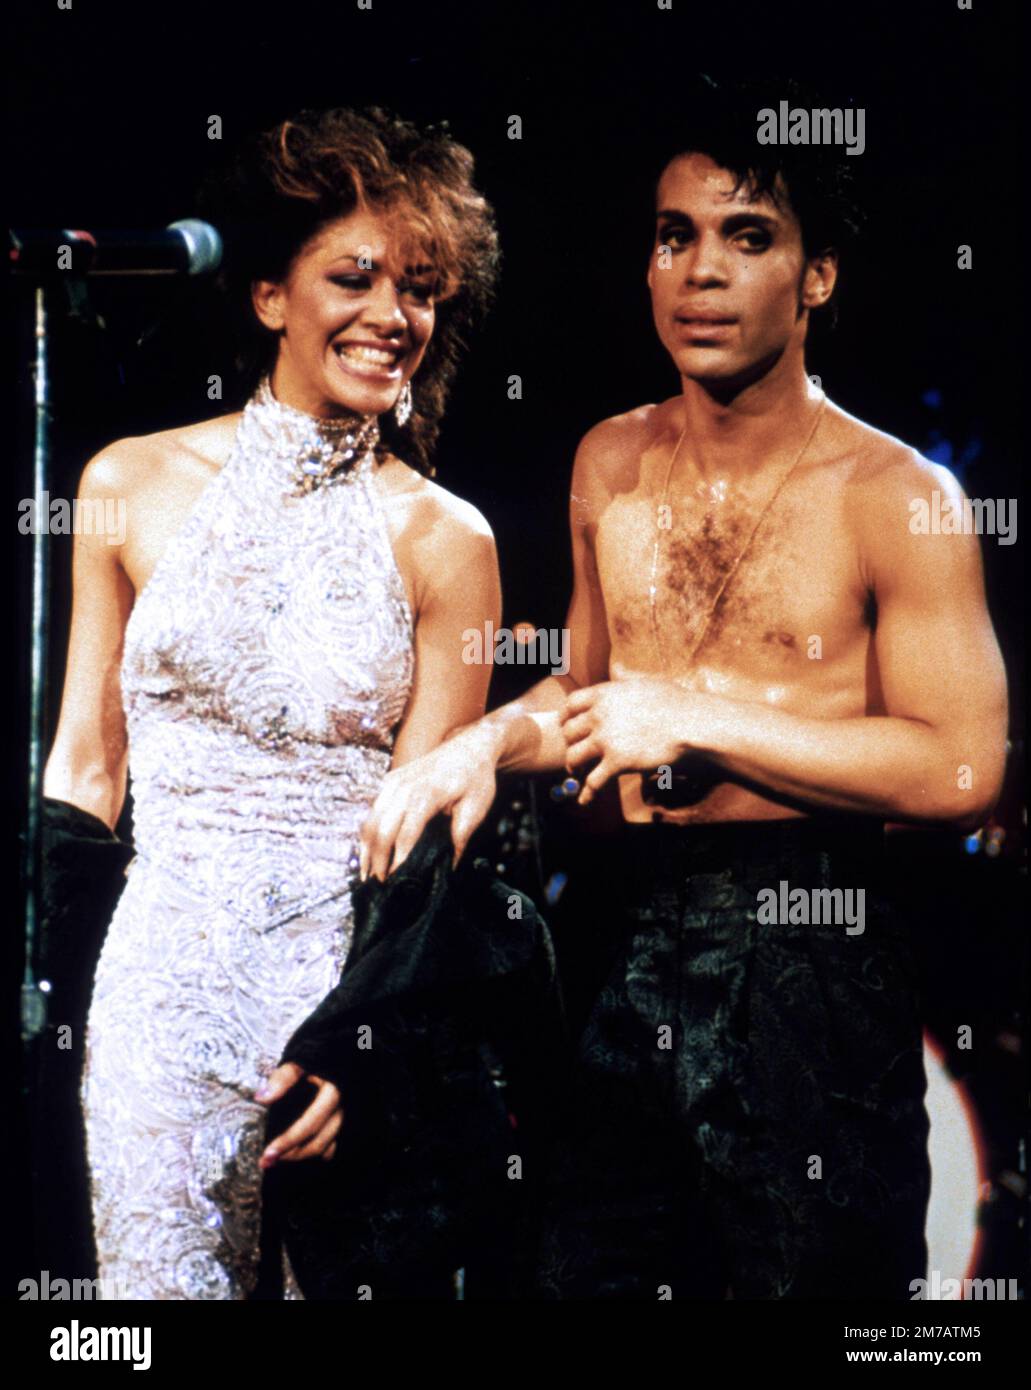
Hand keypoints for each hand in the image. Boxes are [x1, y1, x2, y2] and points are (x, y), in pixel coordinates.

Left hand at [255, 1062, 341, 1168]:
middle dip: (290, 1154)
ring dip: (299, 1157)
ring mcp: (342, 1116)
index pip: (309, 1124)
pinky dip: (314, 1152)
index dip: (288, 1141)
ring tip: (275, 1160)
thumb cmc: (313, 1057)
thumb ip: (282, 1078)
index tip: (267, 1154)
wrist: (331, 1052)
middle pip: (318, 1141)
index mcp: (333, 1092)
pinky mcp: (340, 1121)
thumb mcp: (298, 1062)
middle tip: (265, 1162)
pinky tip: (297, 1155)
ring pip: (325, 1146)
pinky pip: (331, 1145)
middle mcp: (341, 1108)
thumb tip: (261, 1097)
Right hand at [358, 725, 500, 881]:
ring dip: (365, 848)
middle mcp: (403, 787)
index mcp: (426, 795)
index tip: (394, 882)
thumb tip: (449, 868)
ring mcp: (393, 782)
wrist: (470, 746)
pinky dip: (367, 832)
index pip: (404, 834)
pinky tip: (368, 852)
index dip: (397, 861)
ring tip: (366, 874)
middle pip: (380, 830)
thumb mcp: (475, 809)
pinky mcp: (389, 781)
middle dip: (376, 860)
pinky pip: (372, 810)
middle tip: (377, 885)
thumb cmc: (475, 778)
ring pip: (370, 820)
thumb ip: (460, 838)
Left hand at [560, 677, 695, 804]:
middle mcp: (599, 716)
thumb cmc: (675, 702)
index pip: (570, 704)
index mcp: (604, 694)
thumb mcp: (646, 683)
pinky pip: (593, 781)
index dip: (565, 717)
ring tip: (577, 772)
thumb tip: (618, 672)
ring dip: (573, 766)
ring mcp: (605, 740)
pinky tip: (585, 800)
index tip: (567, 726)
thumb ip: (626, 681)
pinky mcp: (617, 762)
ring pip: (574, 756)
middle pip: (568, 732)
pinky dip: (587, 792)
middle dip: (569, 743)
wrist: (691, 724)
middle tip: (574, 751)